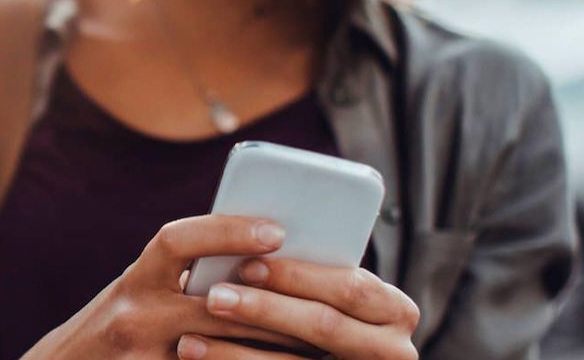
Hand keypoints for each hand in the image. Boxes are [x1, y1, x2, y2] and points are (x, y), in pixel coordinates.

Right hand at [21, 215, 315, 358]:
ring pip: (221, 352)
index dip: (226, 231)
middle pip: (215, 306)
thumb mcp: (138, 292)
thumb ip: (182, 275)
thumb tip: (256, 254)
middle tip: (322, 299)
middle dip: (272, 303)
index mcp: (134, 281)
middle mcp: (133, 317)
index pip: (176, 242)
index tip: (276, 230)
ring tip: (316, 343)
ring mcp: (144, 359)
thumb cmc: (117, 328)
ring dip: (272, 348)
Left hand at [175, 257, 419, 359]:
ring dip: (236, 353)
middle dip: (265, 309)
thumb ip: (312, 275)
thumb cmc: (327, 315)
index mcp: (394, 310)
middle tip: (213, 297)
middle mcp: (392, 349)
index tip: (248, 264)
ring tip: (189, 341)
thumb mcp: (333, 293)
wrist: (336, 357)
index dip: (298, 276)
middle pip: (323, 325)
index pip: (349, 286)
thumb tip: (253, 236)